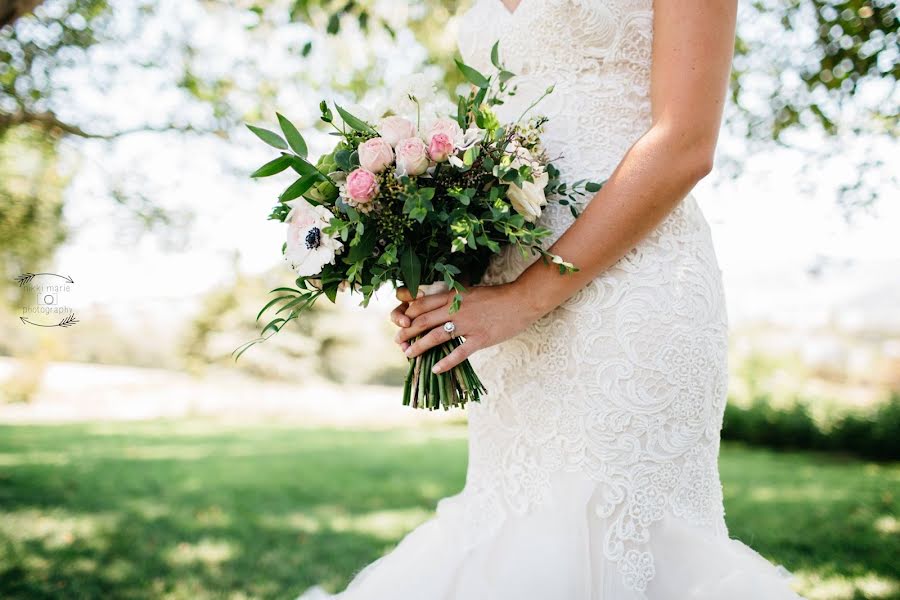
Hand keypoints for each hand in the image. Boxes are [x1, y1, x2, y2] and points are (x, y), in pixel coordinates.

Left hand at [390, 281, 541, 373]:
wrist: (521, 300)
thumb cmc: (497, 296)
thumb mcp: (471, 292)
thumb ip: (454, 299)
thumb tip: (438, 308)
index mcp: (453, 296)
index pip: (423, 305)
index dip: (408, 315)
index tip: (401, 324)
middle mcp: (457, 309)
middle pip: (424, 321)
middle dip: (407, 333)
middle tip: (398, 342)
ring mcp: (468, 325)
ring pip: (436, 336)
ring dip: (419, 347)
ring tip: (408, 355)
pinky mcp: (480, 339)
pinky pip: (459, 352)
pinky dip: (446, 362)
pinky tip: (436, 369)